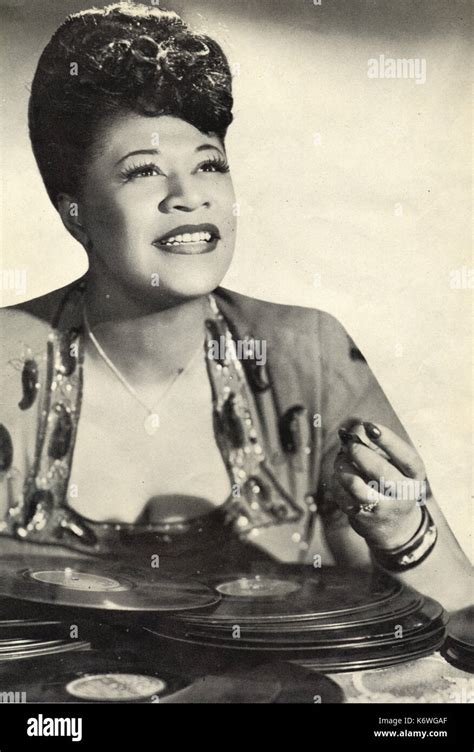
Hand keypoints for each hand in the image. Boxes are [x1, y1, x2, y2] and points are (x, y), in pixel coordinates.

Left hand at [333, 421, 428, 549]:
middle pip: (381, 471)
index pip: (406, 457)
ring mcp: (382, 509)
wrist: (395, 528)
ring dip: (343, 466)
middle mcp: (402, 494)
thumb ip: (375, 446)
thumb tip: (350, 432)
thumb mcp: (392, 464)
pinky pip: (342, 494)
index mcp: (414, 477)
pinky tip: (340, 477)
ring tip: (341, 459)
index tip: (369, 425)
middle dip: (360, 452)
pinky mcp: (362, 518)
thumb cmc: (391, 484)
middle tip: (349, 443)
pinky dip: (337, 481)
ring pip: (355, 484)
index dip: (388, 440)